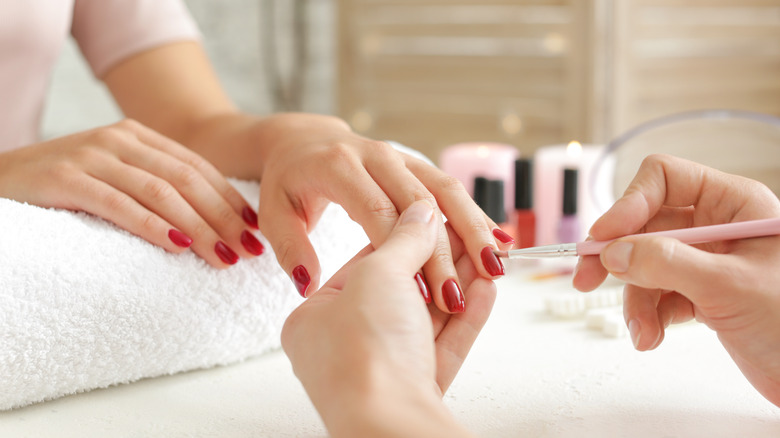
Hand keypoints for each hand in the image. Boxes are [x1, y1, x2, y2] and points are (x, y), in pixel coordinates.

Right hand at [0, 120, 263, 267]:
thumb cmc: (63, 189)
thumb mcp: (115, 179)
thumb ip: (155, 187)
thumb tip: (212, 224)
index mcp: (138, 136)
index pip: (198, 168)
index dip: (231, 200)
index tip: (256, 231)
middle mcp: (119, 139)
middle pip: (187, 180)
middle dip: (223, 218)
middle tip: (249, 250)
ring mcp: (91, 155)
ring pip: (161, 192)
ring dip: (199, 227)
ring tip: (224, 256)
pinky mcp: (66, 178)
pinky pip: (119, 204)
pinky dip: (152, 225)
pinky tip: (178, 245)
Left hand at [250, 113, 511, 308]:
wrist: (302, 140)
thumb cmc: (287, 182)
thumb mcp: (275, 212)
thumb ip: (291, 248)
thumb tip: (307, 285)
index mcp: (339, 168)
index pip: (380, 213)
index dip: (404, 253)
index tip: (426, 292)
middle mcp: (375, 157)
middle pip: (421, 201)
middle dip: (449, 245)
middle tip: (473, 284)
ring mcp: (398, 157)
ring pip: (444, 189)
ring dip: (474, 225)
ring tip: (498, 263)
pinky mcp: (414, 163)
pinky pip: (448, 187)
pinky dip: (475, 213)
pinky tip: (500, 238)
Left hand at [282, 200, 493, 437]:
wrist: (388, 425)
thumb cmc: (362, 354)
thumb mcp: (378, 275)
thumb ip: (403, 239)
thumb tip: (422, 211)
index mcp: (314, 318)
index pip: (364, 264)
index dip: (403, 237)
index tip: (435, 218)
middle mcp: (343, 347)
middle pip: (399, 291)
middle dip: (440, 263)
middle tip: (471, 236)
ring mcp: (380, 372)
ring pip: (425, 319)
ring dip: (458, 286)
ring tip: (487, 257)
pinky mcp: (413, 390)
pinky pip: (441, 346)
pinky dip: (466, 317)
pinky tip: (486, 290)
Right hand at [573, 154, 779, 405]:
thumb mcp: (729, 286)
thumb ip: (667, 264)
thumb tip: (614, 252)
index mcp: (734, 204)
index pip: (664, 179)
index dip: (629, 204)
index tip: (603, 238)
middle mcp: (717, 225)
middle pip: (645, 224)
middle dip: (620, 258)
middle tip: (586, 280)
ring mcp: (708, 260)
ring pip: (645, 264)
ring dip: (635, 298)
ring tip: (643, 330)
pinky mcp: (702, 292)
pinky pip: (657, 292)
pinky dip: (649, 315)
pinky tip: (654, 336)